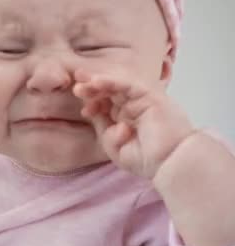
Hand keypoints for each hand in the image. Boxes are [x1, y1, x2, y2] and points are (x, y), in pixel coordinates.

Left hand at [73, 71, 193, 178]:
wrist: (171, 164)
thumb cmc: (148, 159)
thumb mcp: (115, 146)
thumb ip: (103, 129)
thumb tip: (93, 112)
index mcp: (128, 117)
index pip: (107, 103)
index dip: (94, 103)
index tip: (84, 112)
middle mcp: (136, 106)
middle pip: (111, 91)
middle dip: (92, 87)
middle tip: (76, 85)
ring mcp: (144, 100)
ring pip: (118, 84)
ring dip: (98, 81)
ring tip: (81, 81)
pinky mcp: (151, 96)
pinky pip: (128, 84)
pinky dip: (111, 81)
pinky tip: (96, 81)